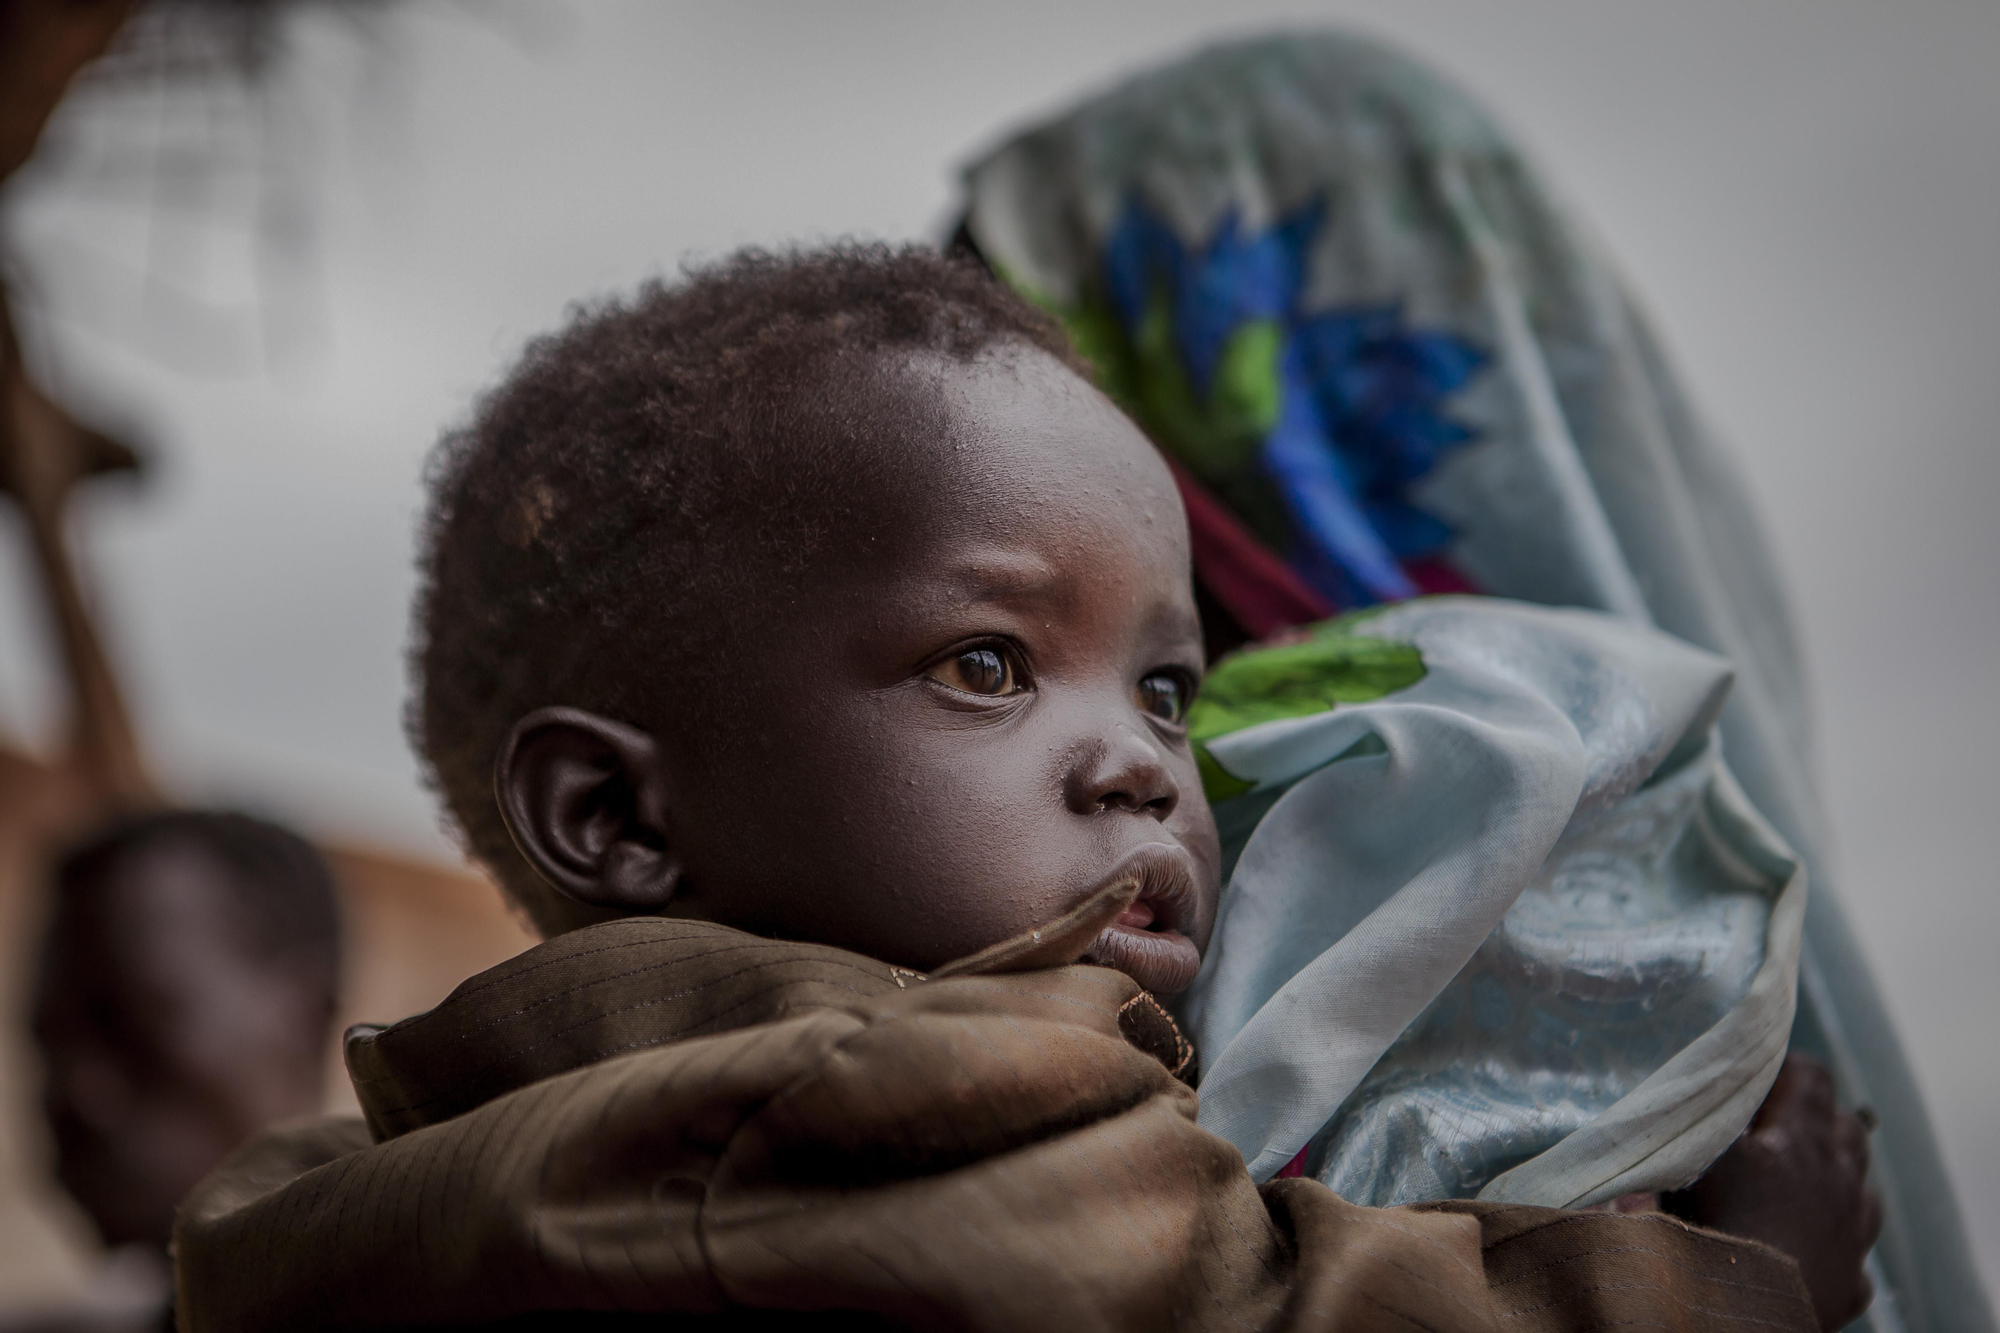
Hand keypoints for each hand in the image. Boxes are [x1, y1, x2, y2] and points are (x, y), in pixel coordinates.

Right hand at [1662, 1053, 1882, 1330]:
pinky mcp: (1852, 1283)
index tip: (1750, 1079)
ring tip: (1793, 1186)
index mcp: (1798, 1142)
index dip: (1781, 1069)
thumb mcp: (1683, 1164)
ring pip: (1863, 1187)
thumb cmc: (1707, 1236)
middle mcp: (1837, 1181)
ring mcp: (1852, 1235)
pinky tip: (1804, 1248)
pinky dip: (1833, 1244)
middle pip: (1847, 1126)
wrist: (1740, 1318)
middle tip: (1768, 1130)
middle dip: (1814, 1119)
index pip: (1810, 1077)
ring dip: (1834, 1178)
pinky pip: (1854, 1252)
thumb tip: (1653, 1106)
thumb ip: (1678, 1127)